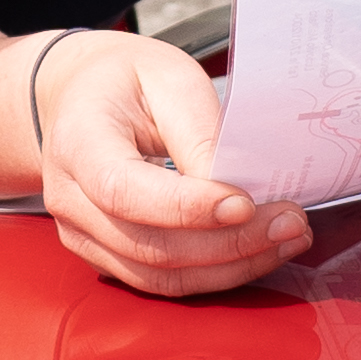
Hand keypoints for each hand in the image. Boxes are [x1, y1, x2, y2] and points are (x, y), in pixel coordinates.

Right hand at [21, 30, 311, 298]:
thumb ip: (197, 131)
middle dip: (230, 243)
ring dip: (231, 266)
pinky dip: (215, 274)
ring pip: (159, 276)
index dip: (187, 208)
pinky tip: (257, 252)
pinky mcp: (103, 256)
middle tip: (291, 222)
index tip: (246, 204)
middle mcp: (68, 197)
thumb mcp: (168, 77)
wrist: (80, 98)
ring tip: (287, 239)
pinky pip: (160, 282)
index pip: (125, 190)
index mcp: (77, 141)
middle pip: (149, 244)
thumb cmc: (126, 81)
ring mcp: (80, 234)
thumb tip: (233, 187)